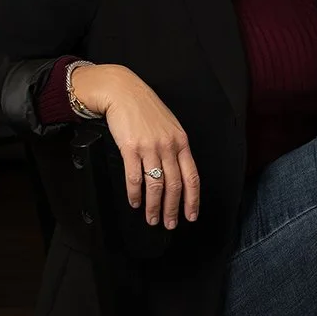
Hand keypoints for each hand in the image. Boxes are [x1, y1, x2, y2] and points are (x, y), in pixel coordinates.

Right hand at [71, 65, 199, 228]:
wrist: (123, 92)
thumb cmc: (145, 108)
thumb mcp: (169, 126)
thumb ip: (175, 147)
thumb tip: (177, 172)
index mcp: (181, 142)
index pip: (192, 177)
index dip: (193, 199)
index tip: (191, 215)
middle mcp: (168, 146)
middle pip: (174, 185)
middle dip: (172, 209)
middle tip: (169, 224)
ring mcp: (150, 147)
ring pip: (156, 185)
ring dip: (154, 206)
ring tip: (151, 218)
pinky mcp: (130, 148)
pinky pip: (135, 177)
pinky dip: (135, 194)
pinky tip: (135, 202)